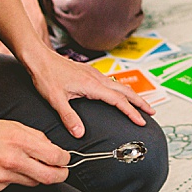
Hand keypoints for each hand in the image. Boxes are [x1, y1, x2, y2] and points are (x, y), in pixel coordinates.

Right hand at [0, 115, 69, 191]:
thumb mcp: (13, 126)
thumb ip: (36, 138)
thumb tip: (53, 149)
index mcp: (20, 141)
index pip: (54, 156)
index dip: (65, 160)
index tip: (65, 159)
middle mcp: (12, 160)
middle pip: (49, 177)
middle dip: (61, 175)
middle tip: (62, 172)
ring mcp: (3, 176)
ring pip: (33, 183)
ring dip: (37, 176)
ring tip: (28, 165)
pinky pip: (14, 186)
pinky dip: (15, 179)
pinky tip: (4, 168)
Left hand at [22, 47, 152, 138]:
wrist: (39, 58)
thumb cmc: (46, 76)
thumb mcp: (56, 100)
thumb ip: (69, 117)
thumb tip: (80, 134)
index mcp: (92, 85)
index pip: (118, 100)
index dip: (131, 112)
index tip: (141, 121)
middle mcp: (96, 78)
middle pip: (125, 90)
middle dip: (140, 102)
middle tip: (152, 112)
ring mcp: (94, 73)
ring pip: (119, 84)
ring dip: (132, 95)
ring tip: (141, 104)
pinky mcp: (89, 72)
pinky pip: (111, 81)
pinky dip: (121, 89)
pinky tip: (119, 93)